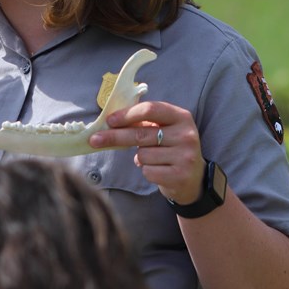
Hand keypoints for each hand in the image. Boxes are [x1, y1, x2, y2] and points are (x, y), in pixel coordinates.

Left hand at [89, 101, 205, 204]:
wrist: (194, 179)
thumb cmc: (171, 148)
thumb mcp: (164, 129)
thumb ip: (144, 123)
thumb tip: (110, 122)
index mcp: (181, 116)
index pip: (150, 109)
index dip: (127, 114)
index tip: (109, 120)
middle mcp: (186, 134)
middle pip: (141, 133)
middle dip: (115, 136)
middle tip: (95, 139)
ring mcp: (185, 156)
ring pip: (142, 154)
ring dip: (140, 157)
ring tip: (153, 158)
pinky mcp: (180, 175)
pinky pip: (148, 171)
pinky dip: (147, 170)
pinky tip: (158, 169)